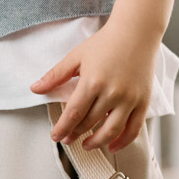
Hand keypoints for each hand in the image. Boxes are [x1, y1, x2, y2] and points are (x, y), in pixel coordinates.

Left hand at [31, 22, 155, 152]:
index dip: (62, 128)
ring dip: (96, 142)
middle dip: (76, 134)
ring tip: (86, 145)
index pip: (73, 113)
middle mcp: (112, 93)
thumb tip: (35, 89)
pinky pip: (133, 129)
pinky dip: (122, 142)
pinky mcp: (143, 102)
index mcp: (92, 82)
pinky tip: (111, 145)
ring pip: (111, 131)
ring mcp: (129, 99)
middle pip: (90, 123)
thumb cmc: (105, 43)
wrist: (136, 32)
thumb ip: (56, 75)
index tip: (56, 136)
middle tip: (68, 139)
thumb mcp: (76, 56)